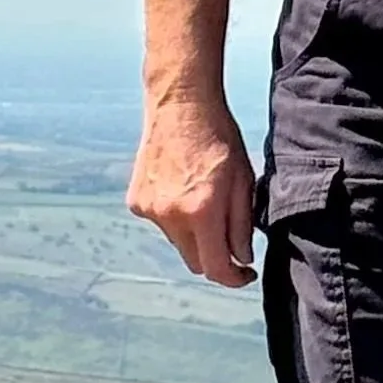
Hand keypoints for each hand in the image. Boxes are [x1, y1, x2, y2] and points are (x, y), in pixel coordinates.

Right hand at [127, 92, 256, 288]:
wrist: (181, 104)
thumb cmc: (219, 137)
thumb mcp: (243, 179)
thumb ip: (242, 224)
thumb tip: (242, 258)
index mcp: (202, 211)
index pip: (216, 268)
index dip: (234, 278)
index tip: (245, 274)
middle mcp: (171, 215)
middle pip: (195, 261)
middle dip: (215, 255)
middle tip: (230, 237)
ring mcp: (150, 209)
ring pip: (178, 242)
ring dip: (193, 233)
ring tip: (203, 196)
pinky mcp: (136, 201)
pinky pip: (160, 222)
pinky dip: (174, 216)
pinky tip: (182, 186)